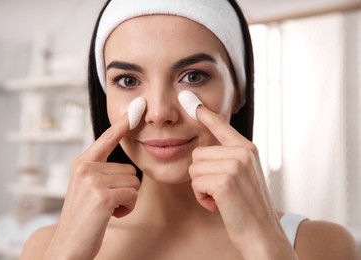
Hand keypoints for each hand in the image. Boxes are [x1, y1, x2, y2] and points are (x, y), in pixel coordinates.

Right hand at [45, 112, 139, 259]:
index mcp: (82, 163)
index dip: (123, 123)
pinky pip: (132, 195)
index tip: (138, 105)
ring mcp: (92, 180)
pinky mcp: (102, 195)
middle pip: (129, 169)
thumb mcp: (87, 189)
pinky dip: (127, 208)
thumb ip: (101, 172)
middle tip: (104, 203)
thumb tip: (126, 168)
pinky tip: (109, 215)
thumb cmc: (83, 219)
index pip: (107, 138)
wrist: (68, 246)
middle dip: (124, 189)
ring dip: (126, 200)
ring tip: (106, 210)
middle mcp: (85, 167)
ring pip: (133, 182)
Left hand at [189, 105, 296, 258]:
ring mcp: (235, 165)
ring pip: (194, 168)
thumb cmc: (249, 207)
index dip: (204, 113)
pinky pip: (196, 183)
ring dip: (202, 188)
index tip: (188, 98)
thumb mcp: (243, 176)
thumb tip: (204, 150)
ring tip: (222, 198)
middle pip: (198, 154)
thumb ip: (228, 158)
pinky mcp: (225, 181)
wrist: (262, 234)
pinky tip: (219, 205)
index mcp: (247, 149)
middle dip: (202, 175)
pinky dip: (202, 198)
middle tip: (222, 191)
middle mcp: (242, 153)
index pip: (221, 125)